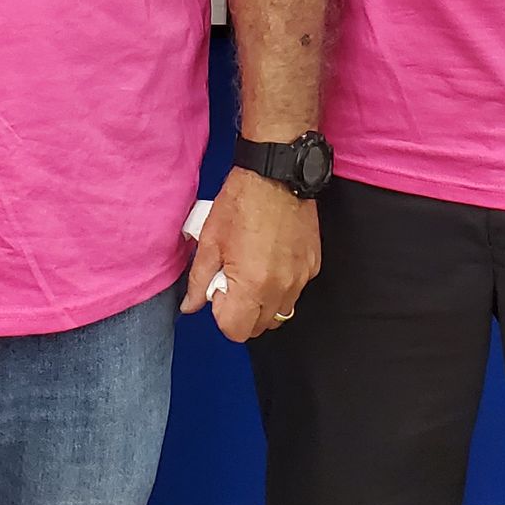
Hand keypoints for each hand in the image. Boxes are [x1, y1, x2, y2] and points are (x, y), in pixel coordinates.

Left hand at [181, 166, 320, 342]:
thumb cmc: (241, 202)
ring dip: (263, 302)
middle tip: (233, 280)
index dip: (222, 313)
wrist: (276, 173)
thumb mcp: (210, 241)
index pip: (236, 331)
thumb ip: (198, 280)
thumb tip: (191, 305)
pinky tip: (270, 258)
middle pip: (259, 327)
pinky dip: (282, 285)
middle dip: (242, 313)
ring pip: (280, 312)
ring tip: (252, 270)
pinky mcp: (313, 265)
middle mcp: (282, 288)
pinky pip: (295, 290)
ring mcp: (301, 277)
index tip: (219, 290)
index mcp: (253, 285)